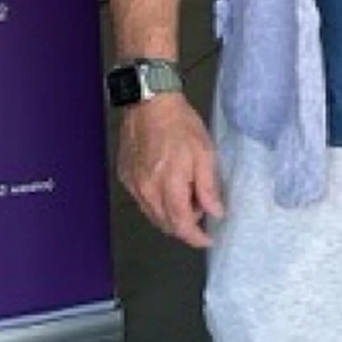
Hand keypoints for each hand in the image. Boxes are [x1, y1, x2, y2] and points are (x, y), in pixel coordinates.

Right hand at [117, 91, 224, 248]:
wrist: (149, 103)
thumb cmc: (181, 125)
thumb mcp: (204, 153)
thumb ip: (208, 187)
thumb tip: (215, 213)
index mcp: (169, 185)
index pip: (181, 225)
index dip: (195, 237)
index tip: (208, 238)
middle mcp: (147, 191)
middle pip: (165, 224)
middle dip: (185, 226)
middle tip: (201, 210)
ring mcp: (133, 185)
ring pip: (152, 215)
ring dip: (170, 216)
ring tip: (187, 197)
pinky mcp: (125, 177)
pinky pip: (142, 201)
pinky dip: (157, 203)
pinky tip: (168, 188)